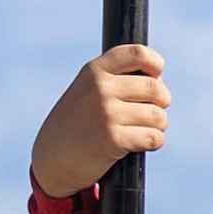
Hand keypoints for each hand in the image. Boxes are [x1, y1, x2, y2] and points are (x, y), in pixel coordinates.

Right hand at [33, 45, 171, 200]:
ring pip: (158, 116)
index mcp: (95, 71)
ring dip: (157, 126)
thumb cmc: (78, 124)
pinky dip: (153, 142)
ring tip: (142, 130)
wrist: (52, 159)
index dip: (155, 64)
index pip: (138, 54)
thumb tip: (159, 79)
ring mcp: (106, 113)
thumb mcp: (87, 91)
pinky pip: (153, 138)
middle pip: (156, 89)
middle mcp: (100, 88)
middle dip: (160, 104)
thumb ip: (118, 80)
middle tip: (148, 114)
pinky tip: (139, 144)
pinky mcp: (113, 139)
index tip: (155, 77)